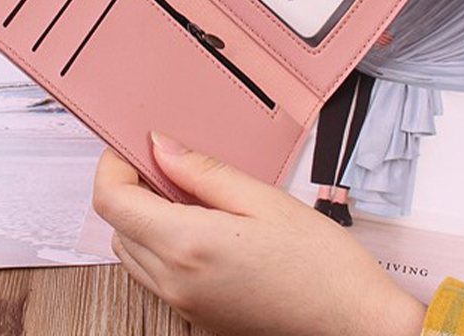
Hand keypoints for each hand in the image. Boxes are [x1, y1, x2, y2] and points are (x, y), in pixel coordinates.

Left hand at [93, 132, 424, 335]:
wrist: (352, 322)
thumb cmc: (319, 263)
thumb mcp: (262, 198)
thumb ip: (202, 171)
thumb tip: (160, 147)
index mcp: (186, 245)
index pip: (111, 201)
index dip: (112, 165)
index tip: (132, 146)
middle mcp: (174, 281)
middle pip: (117, 225)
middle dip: (131, 187)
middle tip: (169, 163)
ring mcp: (182, 304)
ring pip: (131, 251)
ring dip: (143, 217)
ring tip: (189, 194)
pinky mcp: (195, 316)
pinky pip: (154, 275)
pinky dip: (160, 244)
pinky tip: (200, 226)